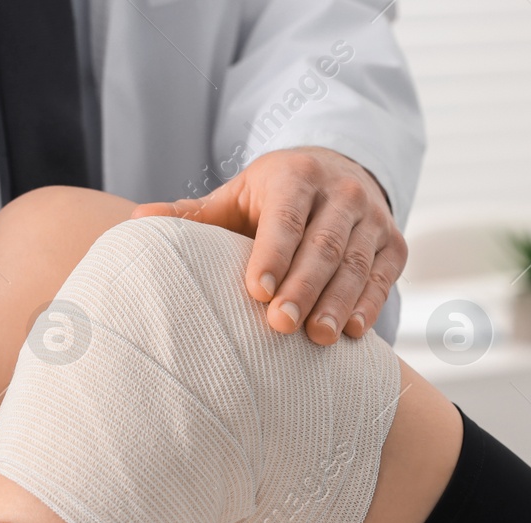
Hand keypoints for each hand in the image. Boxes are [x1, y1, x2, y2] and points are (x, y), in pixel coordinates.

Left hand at [133, 146, 404, 344]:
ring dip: (337, 304)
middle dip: (303, 287)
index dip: (272, 254)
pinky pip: (382, 278)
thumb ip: (194, 215)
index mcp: (296, 176)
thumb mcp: (238, 197)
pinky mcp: (395, 245)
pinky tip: (353, 334)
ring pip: (354, 265)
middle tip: (280, 325)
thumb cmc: (276, 197)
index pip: (285, 217)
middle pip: (322, 246)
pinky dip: (368, 306)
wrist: (342, 174)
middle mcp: (341, 192)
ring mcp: (373, 219)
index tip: (256, 291)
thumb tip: (135, 221)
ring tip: (318, 339)